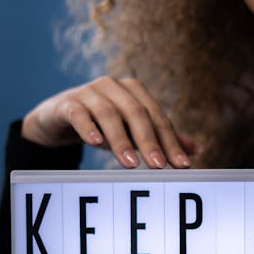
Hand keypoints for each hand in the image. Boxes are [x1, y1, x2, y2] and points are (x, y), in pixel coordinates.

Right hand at [21, 76, 197, 168]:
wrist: (58, 117)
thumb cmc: (102, 123)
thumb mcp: (131, 131)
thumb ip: (159, 138)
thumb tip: (195, 150)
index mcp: (134, 91)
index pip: (157, 117)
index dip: (171, 141)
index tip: (182, 165)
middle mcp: (114, 87)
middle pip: (137, 113)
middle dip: (149, 141)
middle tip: (159, 167)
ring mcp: (89, 92)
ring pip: (109, 114)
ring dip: (121, 140)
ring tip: (130, 164)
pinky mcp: (68, 103)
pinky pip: (79, 114)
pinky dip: (88, 127)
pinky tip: (96, 143)